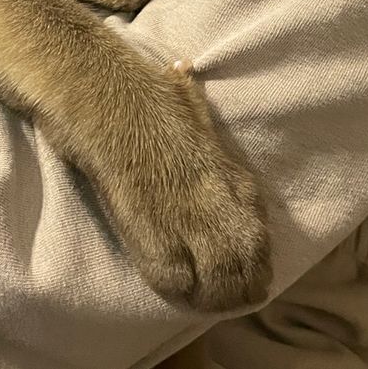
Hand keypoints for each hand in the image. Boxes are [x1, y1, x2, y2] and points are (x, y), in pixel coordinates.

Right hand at [84, 59, 270, 311]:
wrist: (106, 99)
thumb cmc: (143, 91)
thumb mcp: (185, 98)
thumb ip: (196, 107)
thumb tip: (184, 68)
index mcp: (232, 175)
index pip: (261, 234)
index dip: (256, 258)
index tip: (249, 268)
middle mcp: (220, 205)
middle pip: (247, 266)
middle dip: (242, 287)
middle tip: (231, 295)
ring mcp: (190, 226)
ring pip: (220, 283)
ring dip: (216, 298)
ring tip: (207, 300)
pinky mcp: (155, 242)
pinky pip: (178, 284)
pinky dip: (181, 292)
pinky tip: (178, 287)